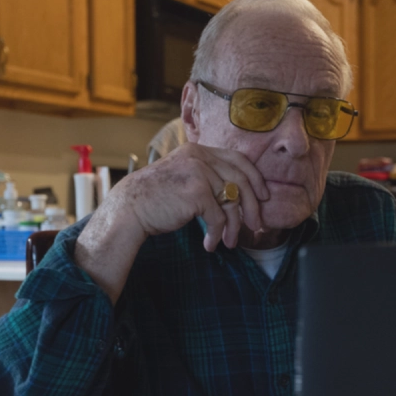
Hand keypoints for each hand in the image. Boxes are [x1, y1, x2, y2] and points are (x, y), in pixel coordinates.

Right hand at [110, 143, 269, 250]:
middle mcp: (200, 157)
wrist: (130, 208)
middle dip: (253, 207)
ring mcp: (199, 173)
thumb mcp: (183, 176)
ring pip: (231, 203)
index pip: (238, 159)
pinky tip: (211, 245)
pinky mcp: (197, 193)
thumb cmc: (156, 198)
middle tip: (257, 226)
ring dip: (234, 227)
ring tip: (231, 242)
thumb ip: (207, 176)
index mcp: (198, 150)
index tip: (264, 196)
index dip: (255, 178)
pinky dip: (218, 235)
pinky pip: (218, 218)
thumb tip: (239, 195)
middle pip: (241, 181)